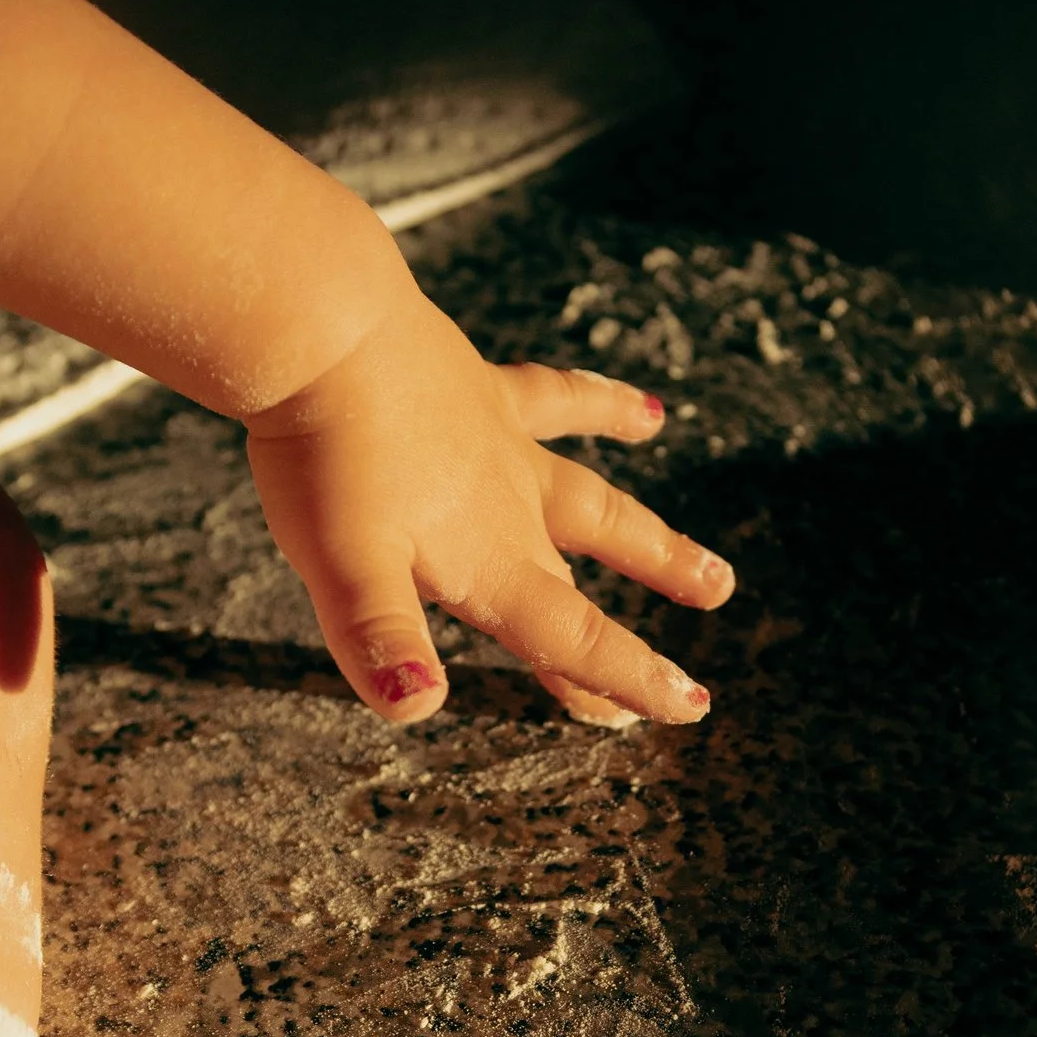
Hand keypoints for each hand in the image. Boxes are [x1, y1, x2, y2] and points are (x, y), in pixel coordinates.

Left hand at [243, 292, 731, 725]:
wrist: (324, 330)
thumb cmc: (326, 456)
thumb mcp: (342, 566)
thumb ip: (383, 639)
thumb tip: (419, 706)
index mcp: (484, 564)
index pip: (570, 638)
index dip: (629, 679)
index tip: (688, 706)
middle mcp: (511, 513)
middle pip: (580, 592)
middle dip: (628, 648)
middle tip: (691, 687)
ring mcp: (505, 449)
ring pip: (597, 507)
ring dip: (653, 546)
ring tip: (712, 574)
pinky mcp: (485, 391)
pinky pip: (560, 400)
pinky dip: (607, 407)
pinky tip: (650, 411)